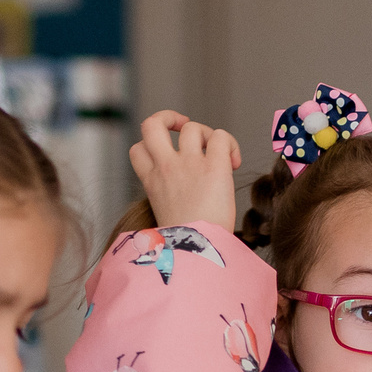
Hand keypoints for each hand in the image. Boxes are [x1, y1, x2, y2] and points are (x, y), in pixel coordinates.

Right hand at [129, 110, 241, 233]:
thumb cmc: (186, 243)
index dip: (152, 144)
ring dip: (206, 134)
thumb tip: (192, 190)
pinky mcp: (214, 166)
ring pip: (191, 126)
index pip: (137, 148)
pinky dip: (229, 144)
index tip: (170, 155)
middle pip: (151, 123)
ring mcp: (188, 164)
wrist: (198, 254)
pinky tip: (233, 164)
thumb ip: (171, 194)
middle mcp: (166, 167)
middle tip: (184, 127)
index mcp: (151, 181)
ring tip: (218, 154)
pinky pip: (220, 136)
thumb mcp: (166, 215)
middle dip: (168, 117)